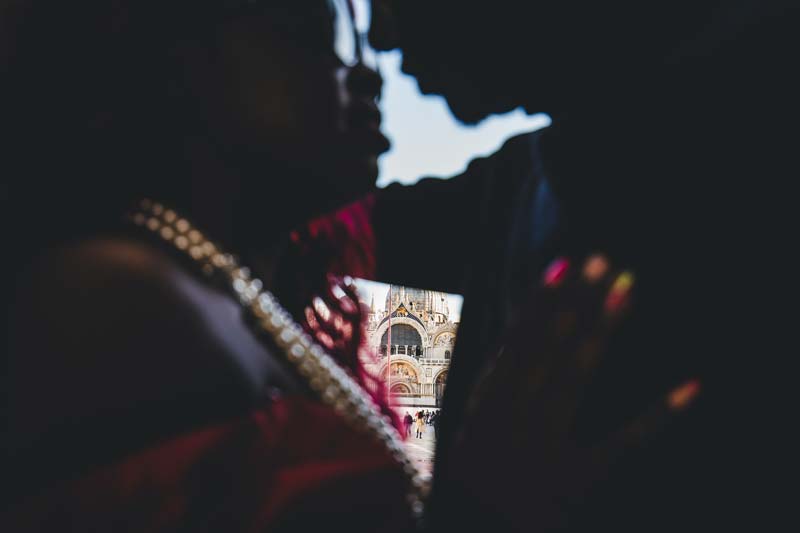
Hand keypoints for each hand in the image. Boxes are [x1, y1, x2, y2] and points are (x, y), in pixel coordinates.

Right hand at [448, 255, 699, 529]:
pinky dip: (657, 417)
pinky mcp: (576, 480)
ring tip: (626, 290)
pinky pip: (622, 445)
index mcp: (483, 408)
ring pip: (576, 378)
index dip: (539, 303)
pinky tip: (690, 387)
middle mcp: (510, 419)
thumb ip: (494, 392)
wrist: (475, 531)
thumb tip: (517, 342)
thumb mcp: (468, 433)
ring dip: (601, 330)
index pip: (516, 344)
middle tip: (601, 260)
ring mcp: (542, 447)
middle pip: (548, 349)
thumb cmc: (471, 484)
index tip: (562, 266)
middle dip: (574, 302)